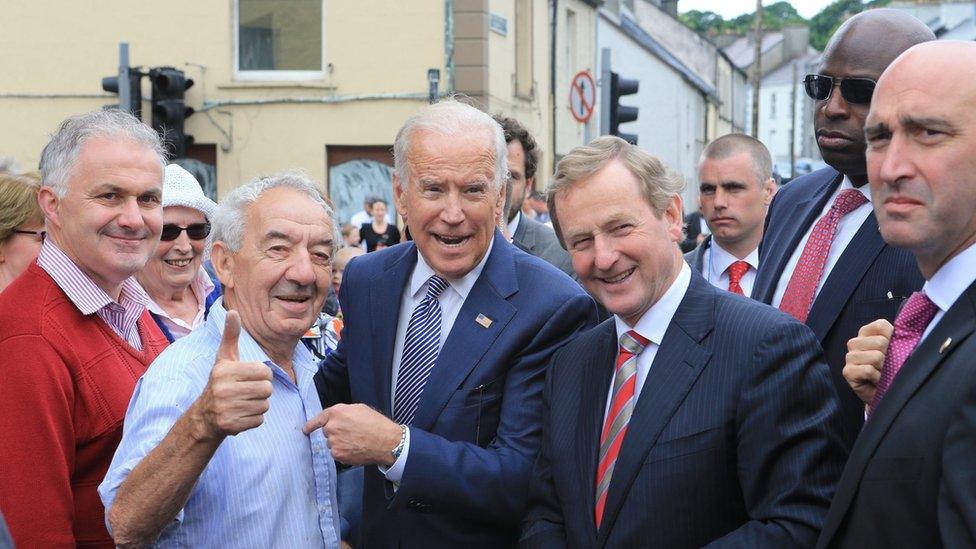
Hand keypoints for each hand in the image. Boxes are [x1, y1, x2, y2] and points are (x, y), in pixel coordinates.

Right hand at [196, 311, 272, 438]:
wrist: (205, 415)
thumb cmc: (221, 382)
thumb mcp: (224, 358)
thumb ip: (231, 336)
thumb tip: (233, 311)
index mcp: (225, 371)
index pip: (265, 372)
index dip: (261, 375)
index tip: (248, 378)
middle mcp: (223, 389)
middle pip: (267, 389)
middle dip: (261, 391)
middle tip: (247, 392)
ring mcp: (226, 409)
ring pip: (265, 405)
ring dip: (258, 405)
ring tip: (243, 402)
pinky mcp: (231, 425)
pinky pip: (259, 420)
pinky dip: (254, 419)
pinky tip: (241, 414)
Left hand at [303, 404, 401, 465]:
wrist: (386, 442)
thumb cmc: (376, 423)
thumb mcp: (359, 409)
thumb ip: (343, 412)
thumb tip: (336, 418)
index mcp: (336, 412)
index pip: (318, 419)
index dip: (310, 425)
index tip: (305, 429)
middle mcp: (331, 427)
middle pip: (327, 431)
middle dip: (336, 432)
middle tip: (351, 433)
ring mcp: (333, 442)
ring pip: (332, 443)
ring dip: (339, 442)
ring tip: (355, 441)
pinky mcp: (337, 454)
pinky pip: (336, 453)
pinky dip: (343, 452)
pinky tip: (355, 449)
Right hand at [843, 319, 892, 404]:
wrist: (885, 393)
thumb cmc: (892, 369)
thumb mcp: (897, 349)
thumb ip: (899, 337)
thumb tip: (908, 330)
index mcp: (866, 333)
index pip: (880, 325)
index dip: (893, 338)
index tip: (895, 349)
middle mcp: (855, 342)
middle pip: (880, 342)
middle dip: (890, 357)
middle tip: (889, 366)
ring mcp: (849, 357)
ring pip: (876, 357)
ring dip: (885, 369)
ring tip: (883, 374)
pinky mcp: (848, 371)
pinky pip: (868, 370)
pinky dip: (877, 378)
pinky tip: (877, 381)